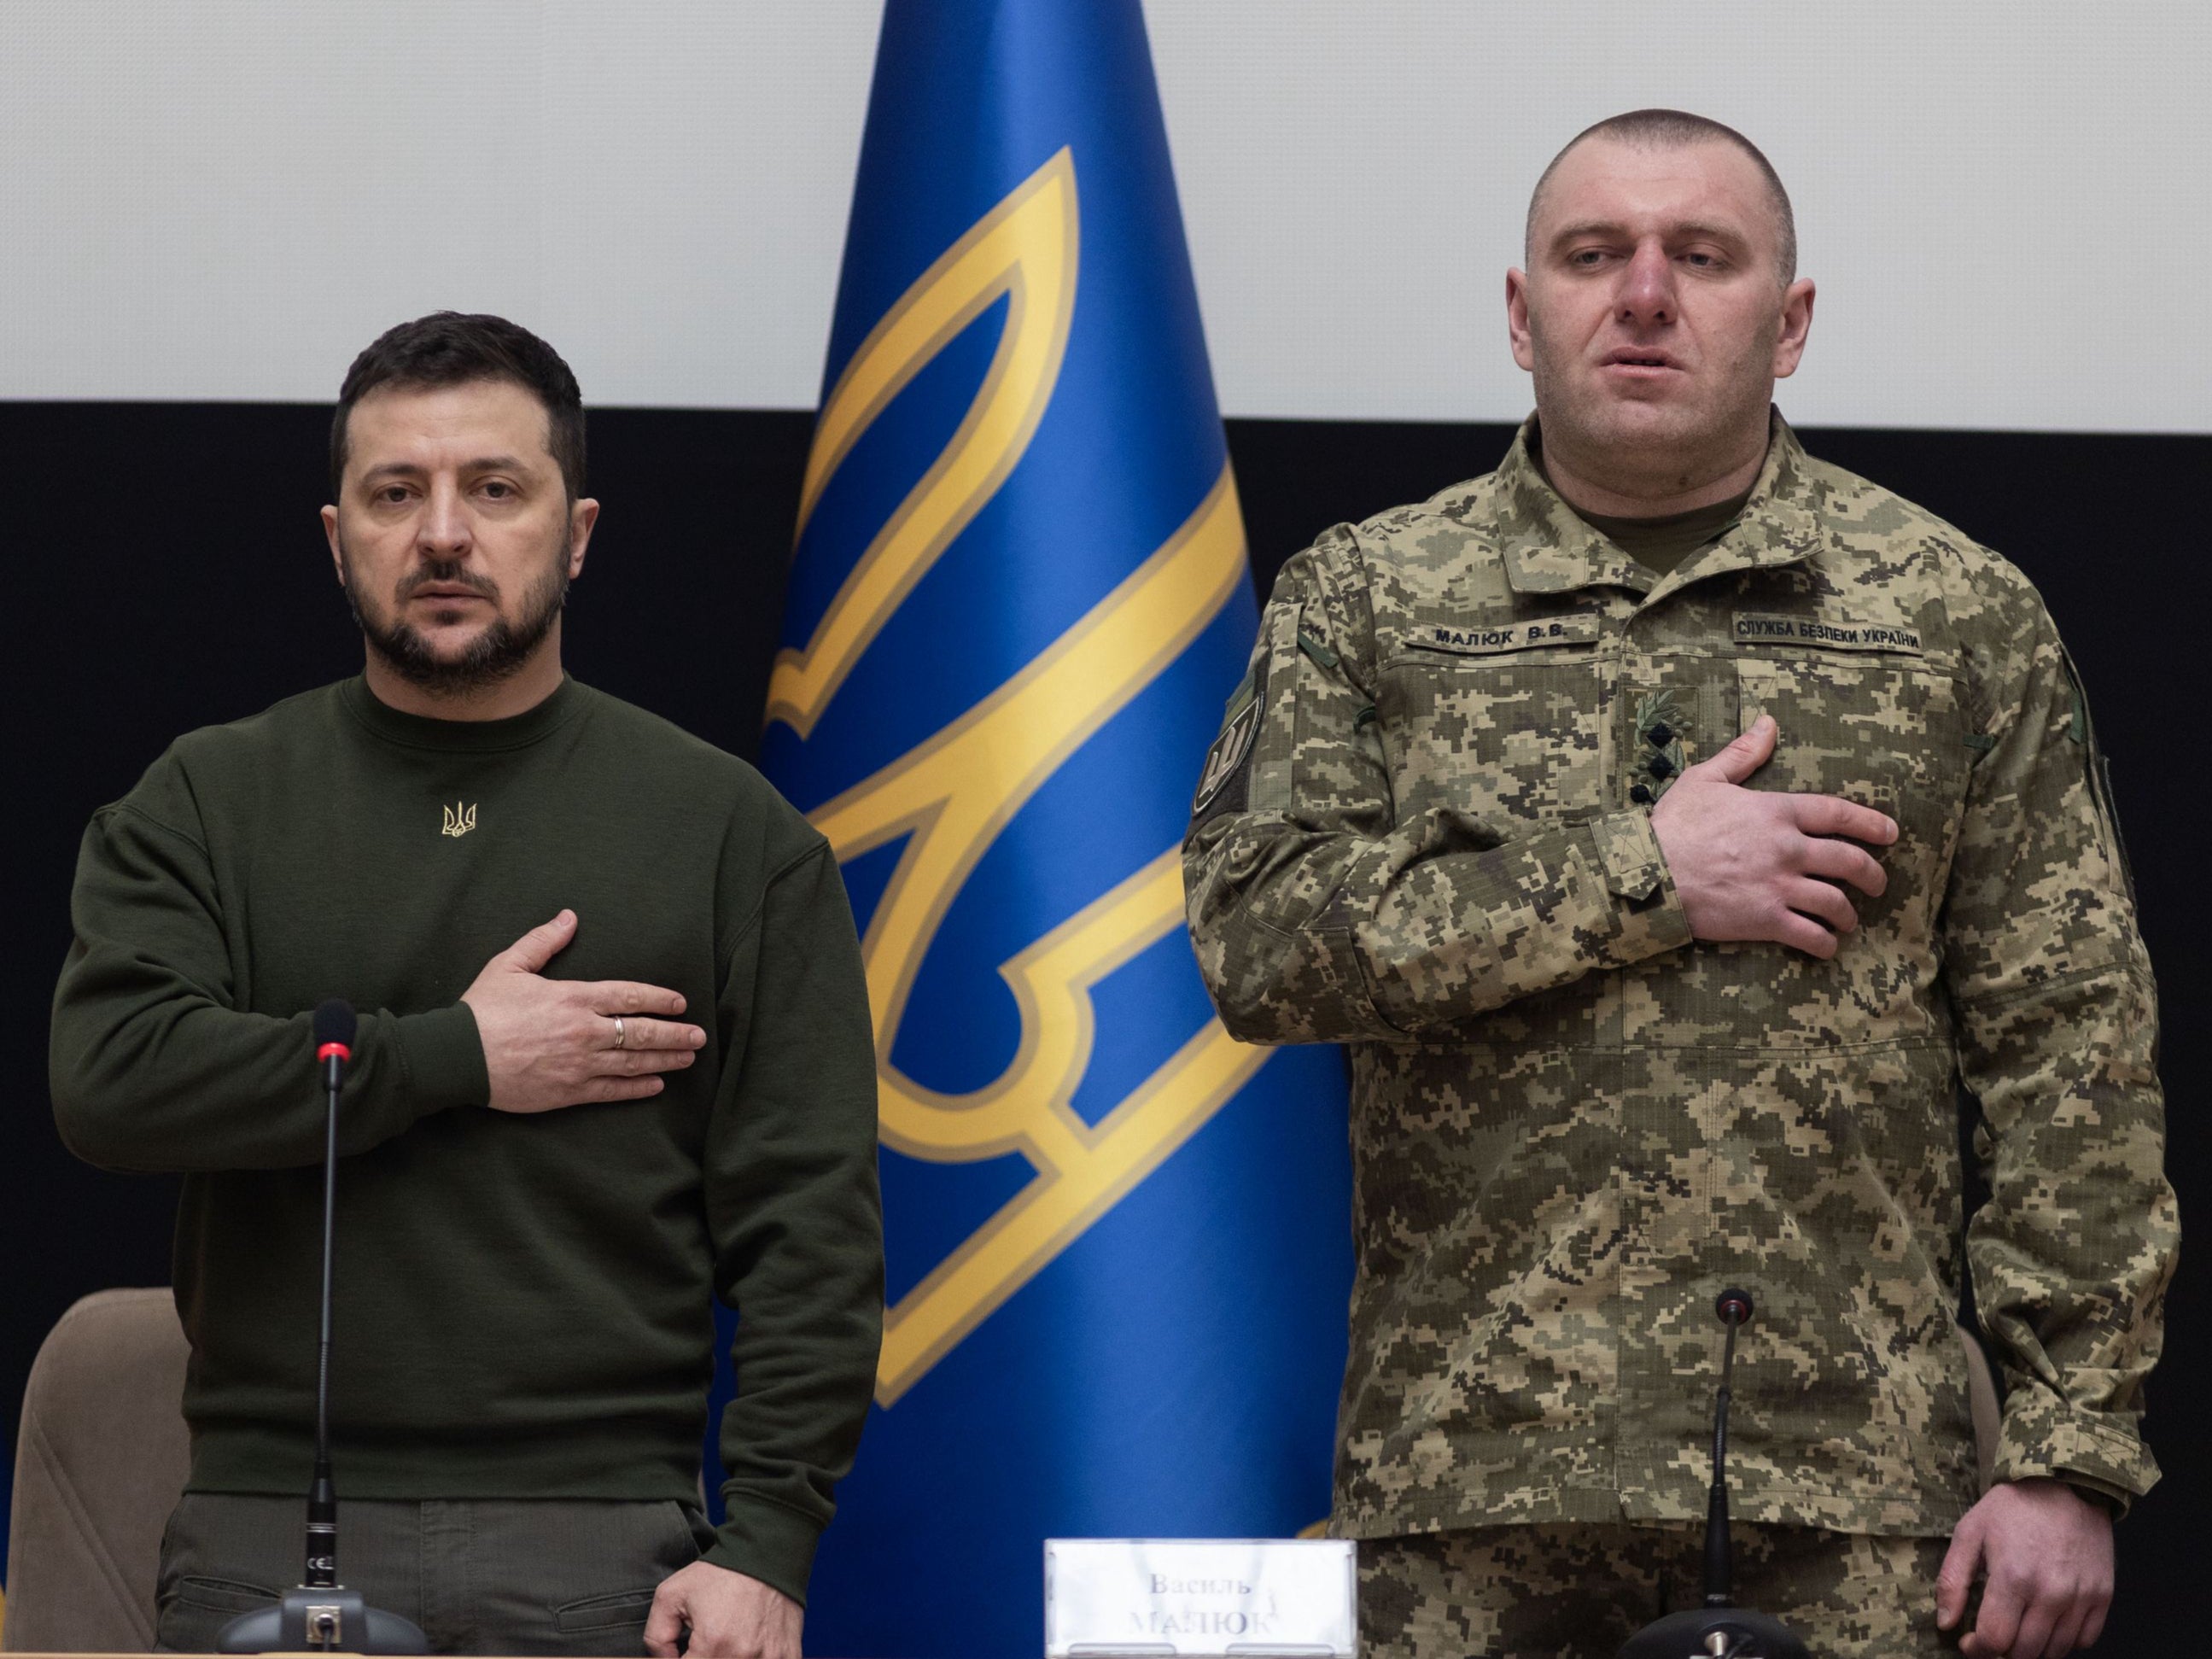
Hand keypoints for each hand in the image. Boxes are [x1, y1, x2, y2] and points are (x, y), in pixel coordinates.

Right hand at [459, 909, 705, 1113]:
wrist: (458, 1056)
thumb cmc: (482, 1009)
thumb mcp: (510, 964)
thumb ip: (543, 940)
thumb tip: (569, 917)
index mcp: (574, 997)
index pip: (631, 996)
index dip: (661, 1000)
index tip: (681, 1003)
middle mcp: (585, 1031)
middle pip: (642, 1032)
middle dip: (675, 1034)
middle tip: (699, 1036)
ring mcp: (579, 1063)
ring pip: (634, 1062)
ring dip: (665, 1060)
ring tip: (688, 1059)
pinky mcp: (568, 1092)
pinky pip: (612, 1091)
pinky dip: (637, 1089)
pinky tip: (656, 1085)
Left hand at [645, 1562, 801, 1658]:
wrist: (768, 1554)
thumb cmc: (721, 1573)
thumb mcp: (671, 1594)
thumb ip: (656, 1636)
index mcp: (712, 1645)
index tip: (685, 1651)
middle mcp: (742, 1657)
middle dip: (705, 1658)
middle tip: (707, 1644)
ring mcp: (769, 1658)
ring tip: (728, 1642)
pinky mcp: (788, 1656)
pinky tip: (751, 1648)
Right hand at [1649, 714, 1896, 958]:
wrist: (1646, 873)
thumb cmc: (1672, 825)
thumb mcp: (1704, 780)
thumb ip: (1742, 754)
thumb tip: (1768, 724)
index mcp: (1776, 811)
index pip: (1839, 815)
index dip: (1871, 825)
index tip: (1890, 834)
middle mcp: (1788, 849)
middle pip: (1850, 862)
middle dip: (1872, 876)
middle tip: (1877, 885)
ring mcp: (1780, 887)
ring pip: (1836, 902)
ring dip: (1849, 914)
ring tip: (1848, 920)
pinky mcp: (1767, 920)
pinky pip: (1812, 936)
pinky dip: (1825, 943)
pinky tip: (1826, 945)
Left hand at [1939, 1478, 2113, 1655]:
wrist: (2065, 1486)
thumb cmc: (2012, 1507)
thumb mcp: (1969, 1532)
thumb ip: (1952, 1581)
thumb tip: (1946, 1624)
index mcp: (2013, 1577)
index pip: (1994, 1640)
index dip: (1976, 1649)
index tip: (1969, 1642)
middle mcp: (2051, 1594)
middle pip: (2024, 1652)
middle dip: (2002, 1651)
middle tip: (1993, 1634)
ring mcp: (2080, 1598)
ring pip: (2055, 1652)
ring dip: (2032, 1648)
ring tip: (2017, 1628)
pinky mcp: (2102, 1597)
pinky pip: (2083, 1641)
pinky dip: (2064, 1640)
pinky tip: (2047, 1622)